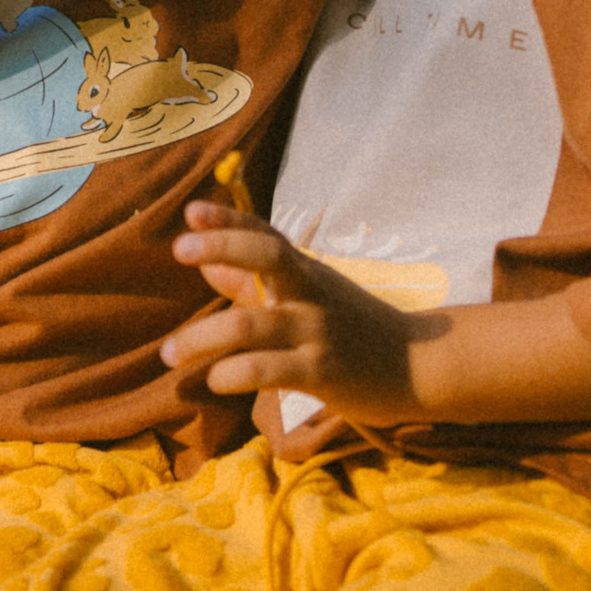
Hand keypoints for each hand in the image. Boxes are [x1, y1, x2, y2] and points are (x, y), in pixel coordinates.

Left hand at [162, 202, 421, 423]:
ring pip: (250, 325)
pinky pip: (266, 370)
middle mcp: (311, 293)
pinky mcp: (321, 373)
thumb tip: (206, 265)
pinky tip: (215, 380)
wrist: (420, 365)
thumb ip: (254, 285)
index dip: (229, 219)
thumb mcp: (309, 299)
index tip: (192, 210)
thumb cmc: (354, 330)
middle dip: (222, 246)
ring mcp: (317, 332)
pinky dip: (231, 375)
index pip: (266, 235)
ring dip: (202, 339)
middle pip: (267, 257)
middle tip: (180, 248)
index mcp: (307, 272)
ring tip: (170, 354)